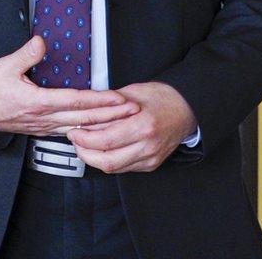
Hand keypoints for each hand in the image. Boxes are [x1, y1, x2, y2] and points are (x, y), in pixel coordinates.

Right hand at [0, 35, 138, 135]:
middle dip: (111, 114)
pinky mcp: (43, 128)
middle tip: (132, 111)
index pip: (77, 102)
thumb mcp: (4, 67)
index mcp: (38, 102)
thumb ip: (25, 54)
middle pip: (85, 118)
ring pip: (81, 127)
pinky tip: (98, 128)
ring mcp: (45, 125)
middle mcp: (45, 117)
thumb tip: (40, 42)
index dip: (100, 101)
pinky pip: (71, 131)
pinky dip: (88, 130)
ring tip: (122, 120)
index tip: (118, 98)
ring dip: (104, 124)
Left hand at [67, 80, 196, 172]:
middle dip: (85, 153)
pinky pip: (124, 168)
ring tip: (84, 144)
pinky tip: (101, 149)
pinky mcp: (151, 164)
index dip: (84, 139)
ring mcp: (151, 158)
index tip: (74, 131)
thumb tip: (84, 113)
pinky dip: (108, 160)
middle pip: (107, 162)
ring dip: (94, 158)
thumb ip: (108, 104)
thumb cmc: (162, 98)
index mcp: (144, 126)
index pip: (106, 141)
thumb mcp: (132, 92)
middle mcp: (148, 146)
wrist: (186, 109)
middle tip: (75, 140)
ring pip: (114, 168)